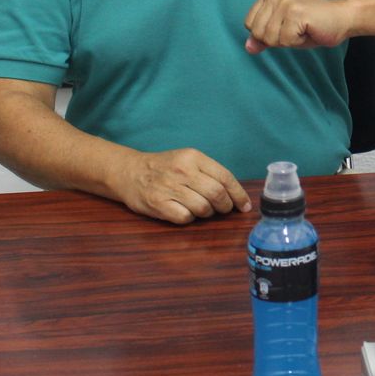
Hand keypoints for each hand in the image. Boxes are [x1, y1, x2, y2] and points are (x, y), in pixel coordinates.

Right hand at [115, 148, 252, 224]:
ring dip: (208, 213)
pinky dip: (191, 218)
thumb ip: (209, 172)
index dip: (238, 194)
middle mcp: (182, 171)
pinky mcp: (158, 204)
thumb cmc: (164, 167)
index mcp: (193, 157)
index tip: (245, 206)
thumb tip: (234, 193)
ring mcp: (169, 188)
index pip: (225, 177)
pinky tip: (186, 212)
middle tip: (224, 210)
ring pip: (203, 207)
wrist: (130, 172)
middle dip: (225, 206)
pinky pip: (186, 217)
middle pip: (217, 194)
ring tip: (203, 210)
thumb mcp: (187, 160)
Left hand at [243, 0, 355, 52]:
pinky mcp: (295, 12)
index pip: (249, 25)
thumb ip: (264, 37)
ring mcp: (284, 2)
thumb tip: (248, 47)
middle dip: (277, 39)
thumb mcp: (283, 31)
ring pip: (270, 39)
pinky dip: (298, 42)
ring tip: (303, 29)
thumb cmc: (314, 25)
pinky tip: (309, 30)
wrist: (343, 17)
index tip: (288, 26)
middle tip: (296, 29)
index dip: (269, 34)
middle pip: (257, 33)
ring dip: (289, 41)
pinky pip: (285, 41)